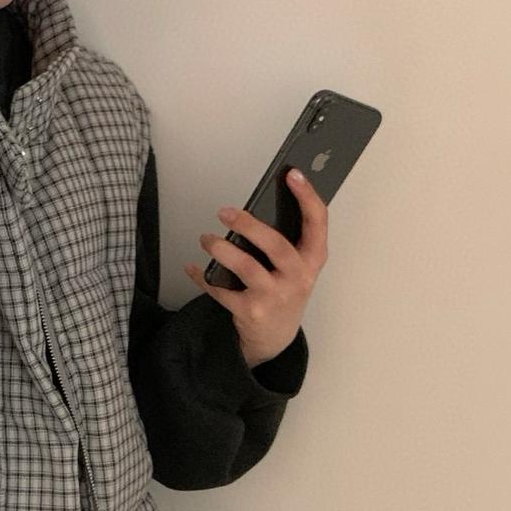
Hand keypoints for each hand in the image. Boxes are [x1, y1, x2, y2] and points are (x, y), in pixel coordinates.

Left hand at [183, 169, 328, 367]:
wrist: (275, 336)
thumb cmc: (283, 289)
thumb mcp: (296, 266)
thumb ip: (287, 239)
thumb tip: (258, 204)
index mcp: (312, 259)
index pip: (317, 222)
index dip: (306, 196)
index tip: (292, 174)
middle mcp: (297, 277)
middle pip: (275, 245)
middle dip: (249, 225)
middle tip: (225, 211)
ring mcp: (274, 296)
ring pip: (246, 267)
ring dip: (221, 249)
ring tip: (206, 239)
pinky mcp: (251, 311)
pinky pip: (221, 290)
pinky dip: (203, 277)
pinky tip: (193, 267)